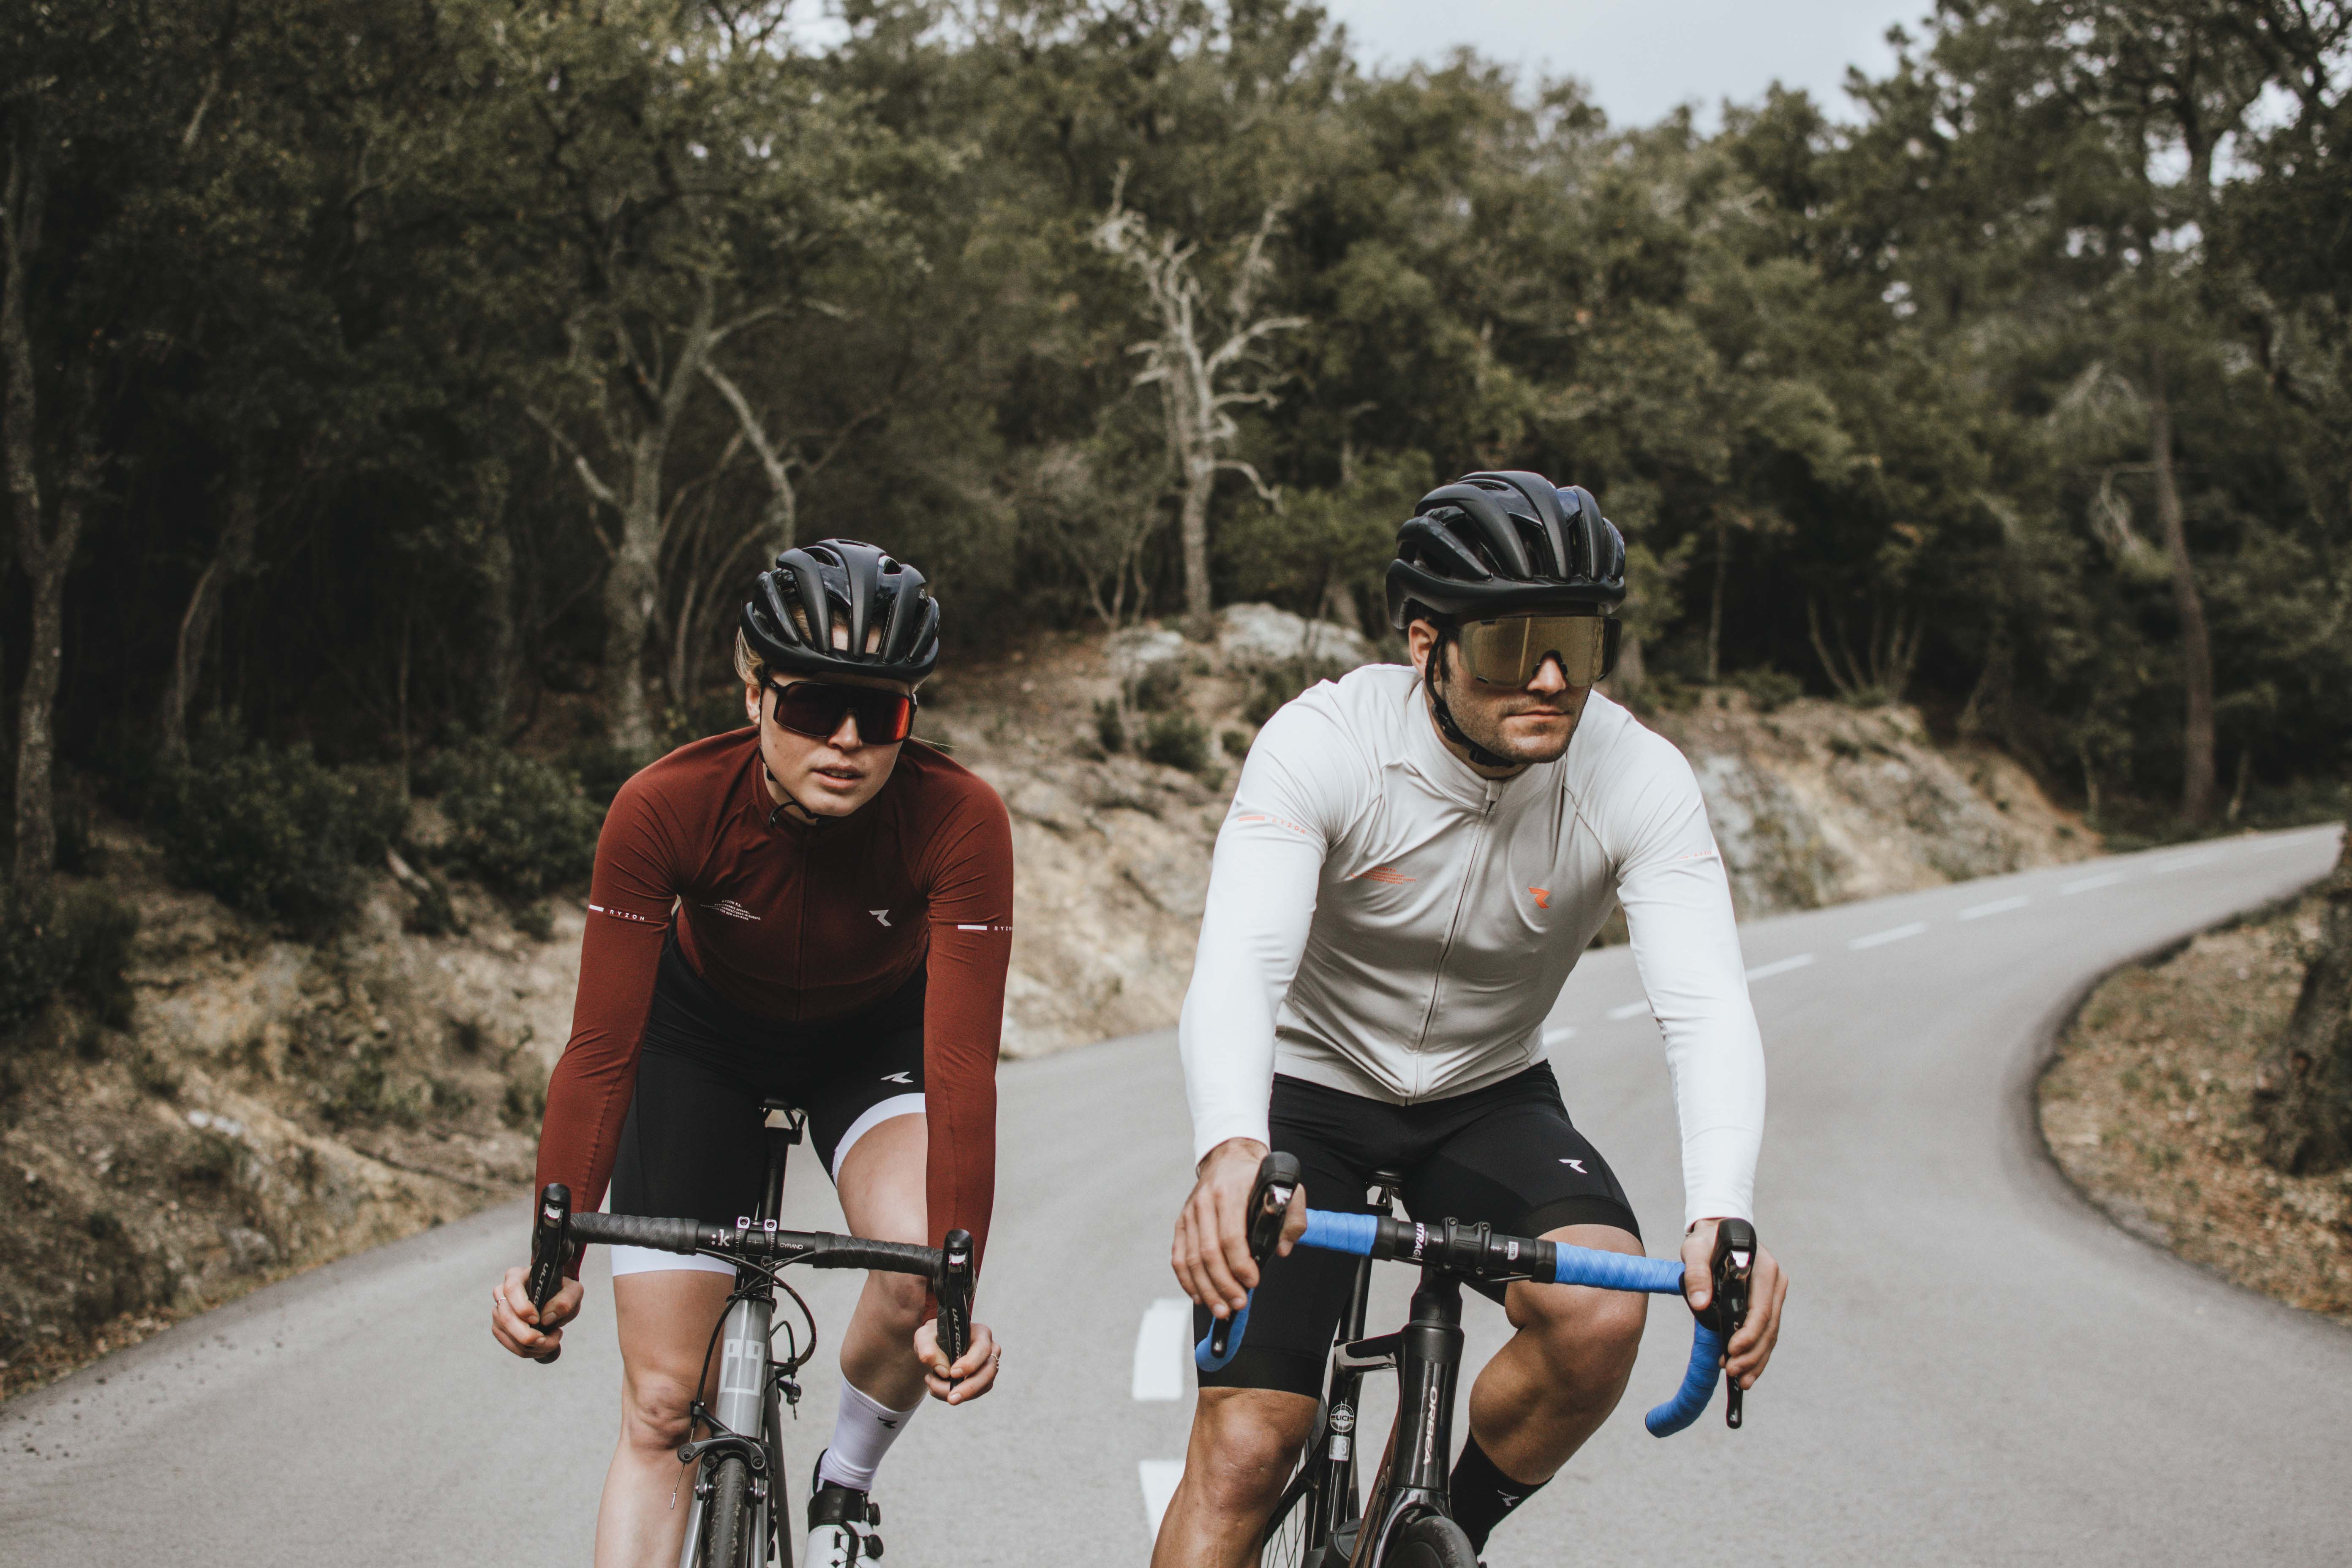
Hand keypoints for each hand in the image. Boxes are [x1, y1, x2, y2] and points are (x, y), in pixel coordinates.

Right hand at [490, 1264, 582, 1359]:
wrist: (555, 1299)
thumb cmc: (562, 1291)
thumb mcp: (573, 1291)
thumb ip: (565, 1301)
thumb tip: (546, 1318)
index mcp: (517, 1276)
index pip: (512, 1289)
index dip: (522, 1307)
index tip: (537, 1320)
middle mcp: (502, 1292)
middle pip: (505, 1316)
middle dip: (525, 1334)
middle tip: (545, 1340)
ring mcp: (498, 1310)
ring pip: (505, 1333)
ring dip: (528, 1346)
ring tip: (552, 1341)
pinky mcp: (500, 1327)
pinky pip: (508, 1344)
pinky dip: (525, 1351)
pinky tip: (542, 1348)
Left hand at [914, 1316, 998, 1404]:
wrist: (935, 1345)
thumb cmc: (934, 1336)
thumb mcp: (924, 1336)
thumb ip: (928, 1349)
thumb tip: (943, 1371)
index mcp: (980, 1334)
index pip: (983, 1349)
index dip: (970, 1363)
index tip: (952, 1373)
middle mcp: (989, 1350)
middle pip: (988, 1372)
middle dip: (969, 1388)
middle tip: (951, 1399)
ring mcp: (987, 1367)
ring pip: (983, 1386)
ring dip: (960, 1393)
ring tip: (933, 1387)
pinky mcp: (981, 1381)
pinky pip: (974, 1393)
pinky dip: (956, 1394)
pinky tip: (938, 1389)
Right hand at [1170, 1137, 1308, 1319]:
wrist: (1228, 1156)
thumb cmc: (1257, 1176)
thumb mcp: (1284, 1189)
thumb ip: (1292, 1217)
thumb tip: (1281, 1250)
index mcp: (1230, 1192)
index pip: (1230, 1235)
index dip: (1240, 1264)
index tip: (1253, 1282)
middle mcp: (1205, 1202)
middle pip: (1208, 1252)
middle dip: (1223, 1284)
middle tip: (1238, 1304)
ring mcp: (1190, 1213)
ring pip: (1191, 1259)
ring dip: (1206, 1288)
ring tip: (1221, 1309)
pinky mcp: (1181, 1222)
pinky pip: (1178, 1256)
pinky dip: (1187, 1280)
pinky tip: (1200, 1296)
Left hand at [1680, 1220, 1786, 1389]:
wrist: (1720, 1230)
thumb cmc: (1708, 1239)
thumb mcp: (1697, 1249)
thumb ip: (1697, 1274)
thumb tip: (1700, 1305)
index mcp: (1764, 1269)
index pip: (1761, 1310)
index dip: (1748, 1335)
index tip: (1732, 1351)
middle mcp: (1776, 1283)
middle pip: (1769, 1327)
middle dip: (1752, 1354)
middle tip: (1733, 1373)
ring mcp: (1774, 1294)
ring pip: (1770, 1334)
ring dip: (1757, 1359)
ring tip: (1742, 1380)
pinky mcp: (1769, 1302)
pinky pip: (1766, 1332)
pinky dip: (1758, 1352)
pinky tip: (1748, 1370)